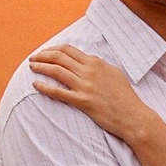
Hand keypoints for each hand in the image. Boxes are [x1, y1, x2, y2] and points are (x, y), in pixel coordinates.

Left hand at [26, 44, 149, 145]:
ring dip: (41, 67)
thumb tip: (87, 61)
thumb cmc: (125, 97)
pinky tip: (35, 85)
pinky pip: (59, 92)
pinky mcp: (83, 101)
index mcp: (96, 62)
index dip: (53, 49)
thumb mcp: (114, 73)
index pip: (69, 49)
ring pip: (57, 71)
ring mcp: (86, 86)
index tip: (45, 52)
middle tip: (33, 58)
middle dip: (43, 55)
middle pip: (60, 57)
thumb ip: (98, 66)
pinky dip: (44, 87)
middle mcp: (89, 71)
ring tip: (32, 68)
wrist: (133, 116)